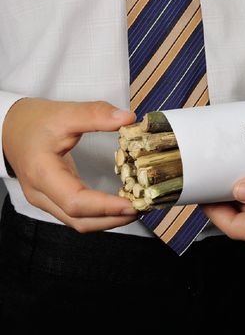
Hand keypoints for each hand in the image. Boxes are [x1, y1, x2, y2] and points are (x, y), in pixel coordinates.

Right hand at [2, 98, 138, 231]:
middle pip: (80, 220)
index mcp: (42, 174)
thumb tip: (127, 118)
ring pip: (79, 222)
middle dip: (113, 219)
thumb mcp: (64, 112)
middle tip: (143, 208)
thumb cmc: (33, 121)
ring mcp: (46, 200)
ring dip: (109, 220)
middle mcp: (41, 194)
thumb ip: (95, 114)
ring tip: (136, 208)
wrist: (8, 127)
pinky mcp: (54, 199)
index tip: (132, 203)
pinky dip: (100, 214)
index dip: (105, 207)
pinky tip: (120, 204)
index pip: (75, 201)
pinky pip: (78, 215)